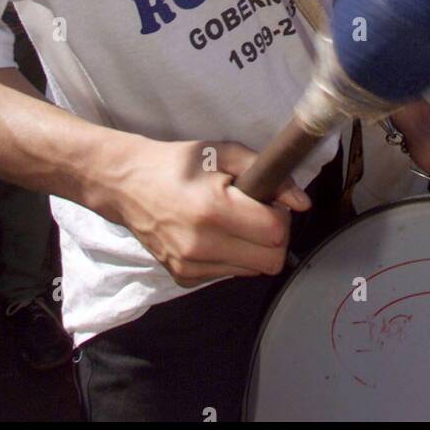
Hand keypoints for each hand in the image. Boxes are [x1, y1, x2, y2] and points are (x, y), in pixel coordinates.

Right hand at [113, 138, 310, 286]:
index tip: (270, 201)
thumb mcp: (224, 152)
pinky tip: (218, 235)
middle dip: (275, 236)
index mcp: (212, 209)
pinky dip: (234, 256)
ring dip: (255, 249)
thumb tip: (302, 202)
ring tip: (236, 222)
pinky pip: (230, 274)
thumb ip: (267, 174)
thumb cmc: (177, 163)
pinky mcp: (184, 278)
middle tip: (259, 214)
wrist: (126, 184)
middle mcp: (201, 244)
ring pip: (253, 272)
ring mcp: (190, 266)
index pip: (275, 232)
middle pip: (271, 261)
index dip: (282, 215)